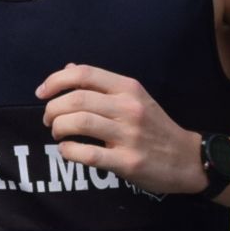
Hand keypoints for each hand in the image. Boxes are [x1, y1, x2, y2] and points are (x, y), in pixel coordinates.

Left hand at [36, 64, 201, 194]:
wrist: (187, 159)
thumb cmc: (155, 127)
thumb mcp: (134, 98)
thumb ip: (102, 84)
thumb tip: (68, 69)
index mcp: (129, 88)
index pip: (84, 73)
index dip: (55, 81)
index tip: (41, 93)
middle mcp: (128, 108)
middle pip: (76, 99)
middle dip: (52, 109)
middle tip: (49, 120)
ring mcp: (129, 135)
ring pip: (79, 123)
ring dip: (58, 129)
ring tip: (58, 134)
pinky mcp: (127, 161)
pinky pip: (87, 154)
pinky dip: (69, 152)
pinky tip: (68, 152)